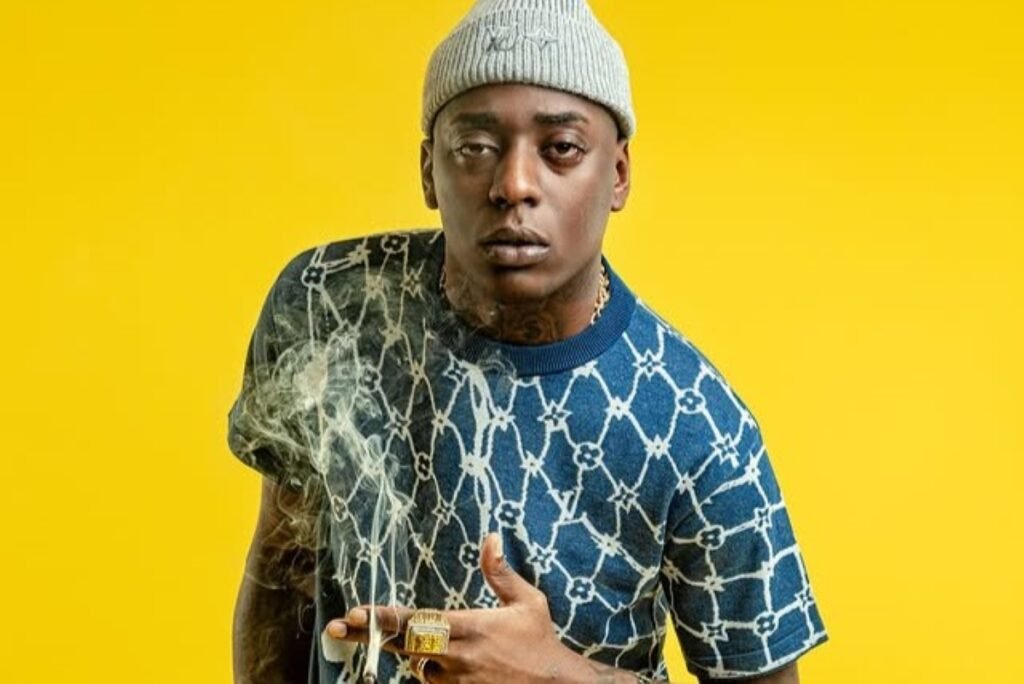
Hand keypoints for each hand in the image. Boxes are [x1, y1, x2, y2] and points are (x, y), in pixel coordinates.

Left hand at [326, 533, 589, 682]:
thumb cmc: (541, 642)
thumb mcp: (527, 602)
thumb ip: (500, 573)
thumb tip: (491, 537)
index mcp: (470, 628)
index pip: (416, 621)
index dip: (383, 617)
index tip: (354, 612)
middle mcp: (457, 656)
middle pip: (402, 645)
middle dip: (368, 634)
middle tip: (337, 625)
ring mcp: (456, 682)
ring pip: (420, 665)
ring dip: (420, 654)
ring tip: (449, 645)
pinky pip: (436, 682)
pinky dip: (436, 671)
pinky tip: (454, 663)